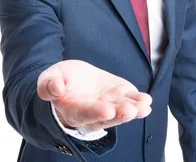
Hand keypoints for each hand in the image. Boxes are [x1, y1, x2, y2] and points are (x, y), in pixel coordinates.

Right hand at [37, 60, 151, 131]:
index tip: (107, 110)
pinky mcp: (120, 98)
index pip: (85, 114)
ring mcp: (109, 107)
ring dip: (134, 110)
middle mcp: (93, 114)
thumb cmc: (60, 81)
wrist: (74, 80)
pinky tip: (146, 101)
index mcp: (73, 111)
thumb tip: (55, 89)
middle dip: (119, 114)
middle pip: (107, 117)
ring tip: (144, 106)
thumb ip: (48, 85)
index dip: (95, 112)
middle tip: (130, 111)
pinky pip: (131, 102)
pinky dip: (139, 102)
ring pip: (121, 112)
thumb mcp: (49, 78)